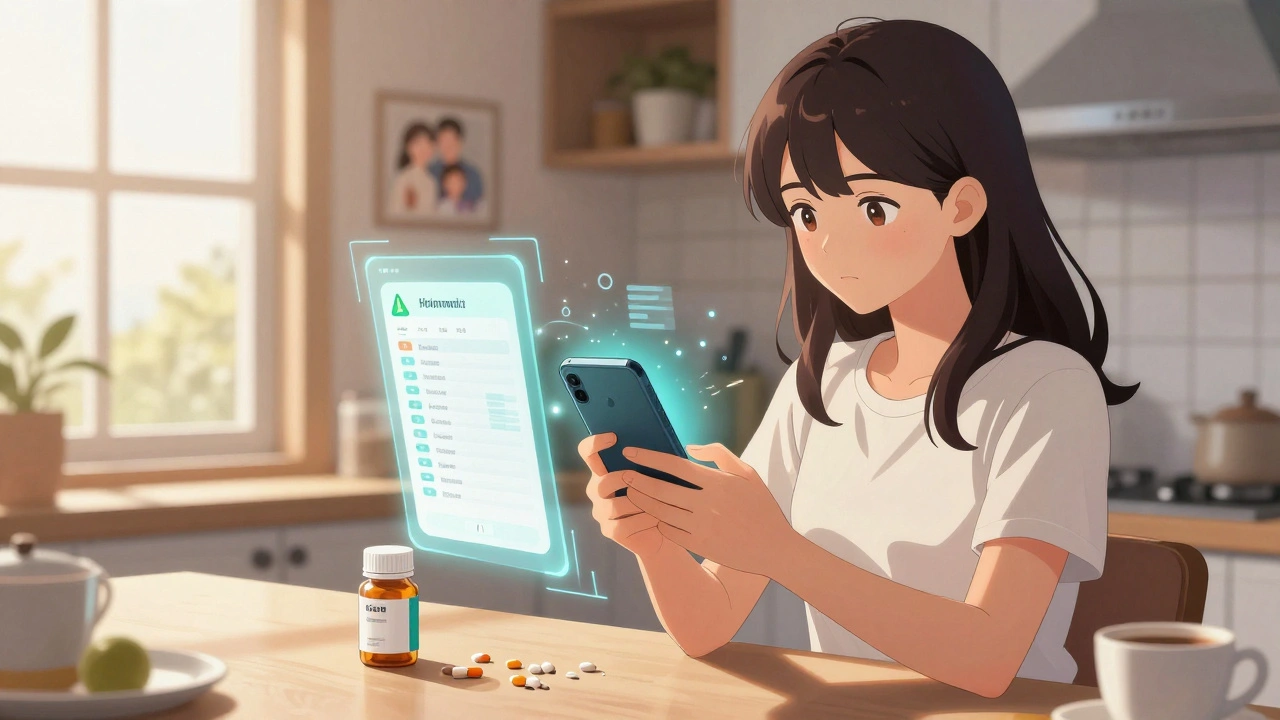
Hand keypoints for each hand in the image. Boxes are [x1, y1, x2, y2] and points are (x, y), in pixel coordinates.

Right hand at [578, 433, 664, 557]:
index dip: (594, 443)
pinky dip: (642, 520)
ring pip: (613, 505)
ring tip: (659, 504)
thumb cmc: (661, 498)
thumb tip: (659, 439)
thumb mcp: (655, 476)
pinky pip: (622, 525)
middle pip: (601, 482)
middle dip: (624, 480)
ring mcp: (601, 512)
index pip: (587, 453)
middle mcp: (597, 491)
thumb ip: (648, 461)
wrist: (665, 531)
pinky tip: (657, 519)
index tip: (614, 437)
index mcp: (604, 472)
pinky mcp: (610, 531)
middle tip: (646, 481)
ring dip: (639, 503)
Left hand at [621, 443, 793, 576]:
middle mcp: (707, 504)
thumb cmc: (761, 506)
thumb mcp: (747, 473)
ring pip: (660, 512)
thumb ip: (719, 455)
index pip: (674, 465)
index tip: (630, 452)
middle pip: (661, 489)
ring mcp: (702, 527)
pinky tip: (649, 515)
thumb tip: (689, 447)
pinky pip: (669, 532)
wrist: (774, 548)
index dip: (649, 457)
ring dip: (641, 501)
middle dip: (637, 480)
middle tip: (622, 475)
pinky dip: (656, 522)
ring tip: (629, 493)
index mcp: (717, 482)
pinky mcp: (700, 545)